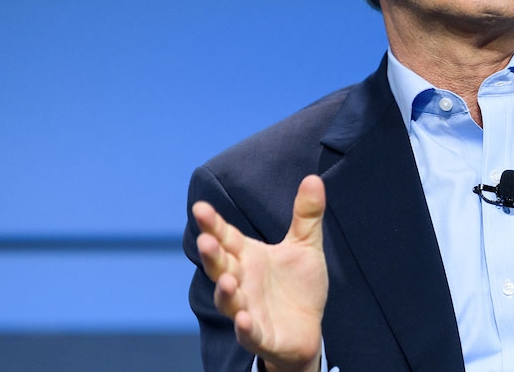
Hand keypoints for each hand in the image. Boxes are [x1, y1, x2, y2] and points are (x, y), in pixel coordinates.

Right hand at [193, 175, 328, 371]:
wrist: (307, 328)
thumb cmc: (298, 285)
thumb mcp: (305, 246)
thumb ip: (306, 215)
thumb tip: (313, 178)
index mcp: (248, 257)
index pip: (226, 238)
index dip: (213, 225)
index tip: (200, 207)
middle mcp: (241, 281)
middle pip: (220, 267)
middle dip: (211, 255)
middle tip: (206, 240)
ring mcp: (248, 309)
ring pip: (228, 301)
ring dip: (224, 292)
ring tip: (226, 280)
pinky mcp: (260, 335)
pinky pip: (249, 333)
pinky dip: (245, 327)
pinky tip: (244, 319)